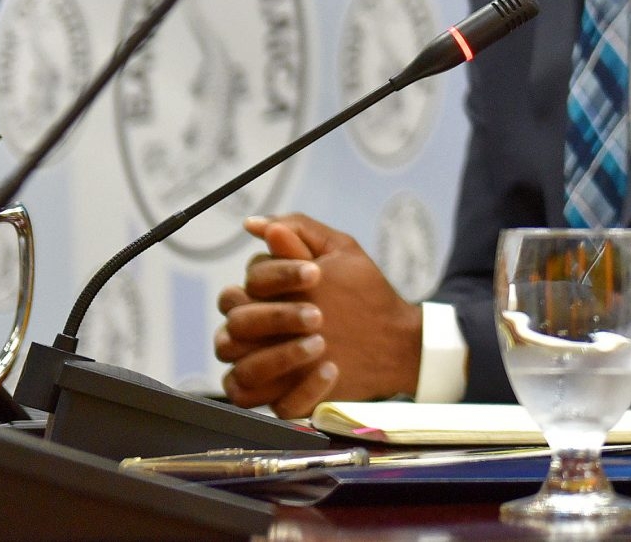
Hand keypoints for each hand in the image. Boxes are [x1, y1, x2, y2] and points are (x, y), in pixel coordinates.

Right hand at [214, 213, 423, 416]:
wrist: (395, 338)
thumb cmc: (363, 292)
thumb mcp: (339, 253)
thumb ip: (300, 233)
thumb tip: (256, 223)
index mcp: (262, 297)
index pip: (243, 285)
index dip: (276, 277)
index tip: (315, 274)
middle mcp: (255, 334)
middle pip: (235, 327)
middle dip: (275, 318)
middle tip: (318, 315)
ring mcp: (266, 369)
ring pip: (240, 372)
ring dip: (278, 358)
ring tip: (322, 344)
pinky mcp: (282, 400)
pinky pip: (270, 407)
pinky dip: (298, 391)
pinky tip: (330, 370)